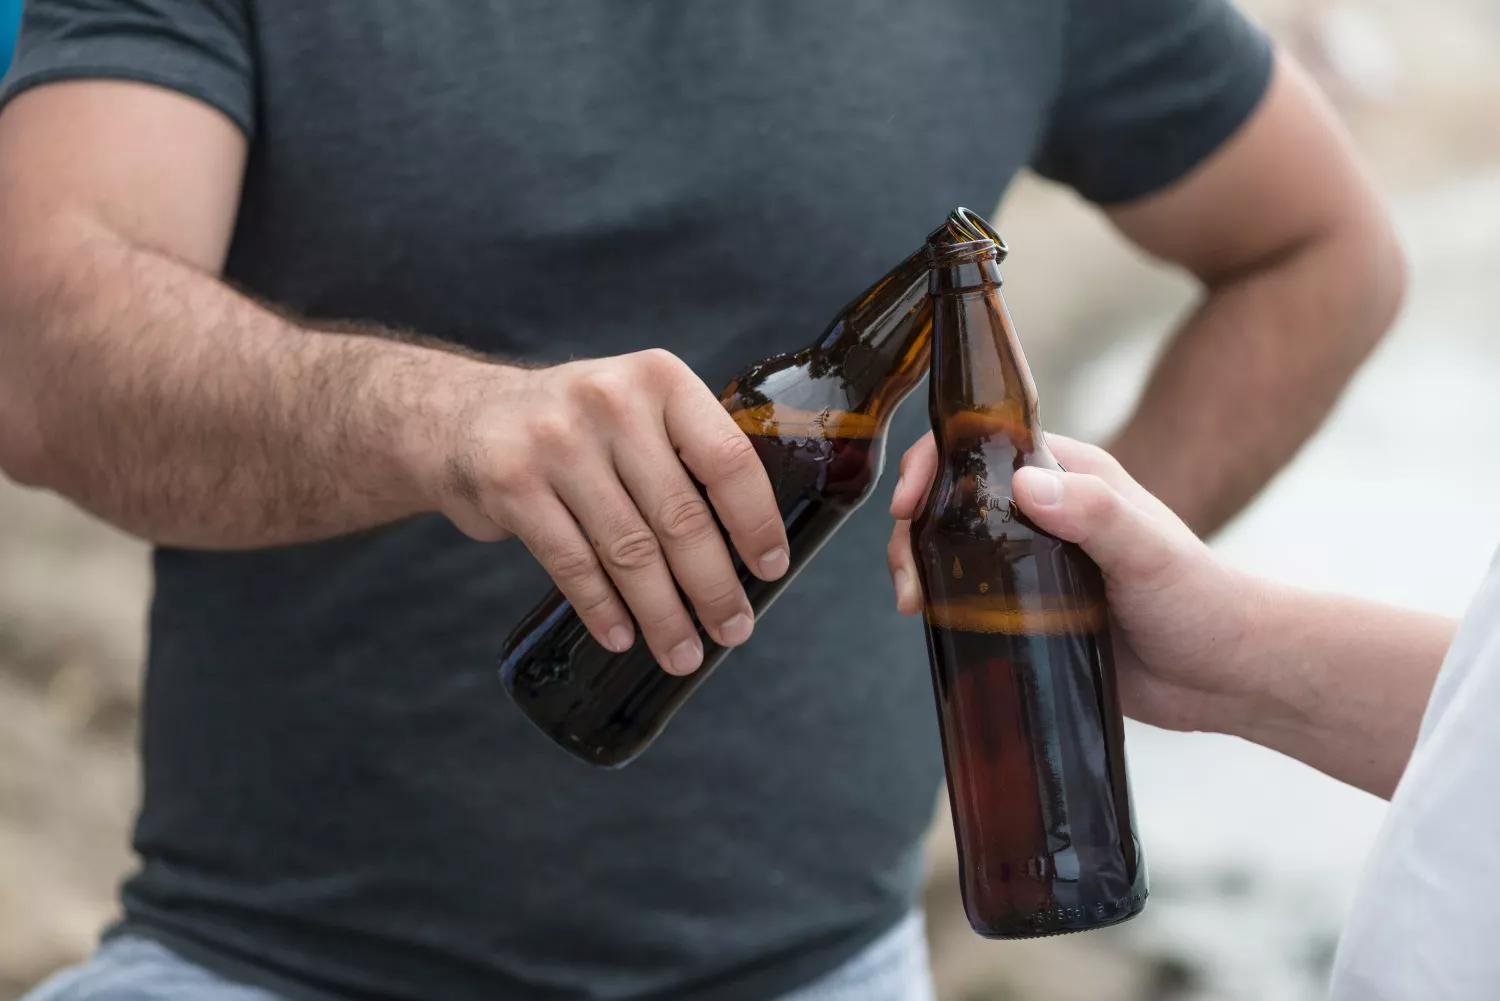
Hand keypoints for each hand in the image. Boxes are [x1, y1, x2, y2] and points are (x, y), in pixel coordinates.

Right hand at [434, 349, 789, 675]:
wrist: (461, 417)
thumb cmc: (575, 428)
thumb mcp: (635, 408)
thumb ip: (686, 452)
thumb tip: (750, 544)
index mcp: (659, 379)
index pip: (727, 458)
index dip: (755, 522)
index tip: (771, 570)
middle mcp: (611, 402)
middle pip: (681, 515)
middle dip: (713, 587)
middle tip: (733, 630)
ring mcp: (557, 442)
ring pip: (629, 550)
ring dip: (662, 614)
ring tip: (683, 651)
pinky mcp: (513, 485)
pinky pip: (573, 564)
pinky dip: (603, 610)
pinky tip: (623, 636)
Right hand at [887, 431, 1264, 733]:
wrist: (1226, 676)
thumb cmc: (1202, 600)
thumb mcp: (1149, 550)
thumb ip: (1094, 512)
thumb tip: (1023, 484)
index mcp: (1069, 477)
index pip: (981, 444)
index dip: (932, 463)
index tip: (907, 502)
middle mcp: (1045, 512)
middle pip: (953, 498)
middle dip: (914, 527)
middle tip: (908, 576)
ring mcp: (1033, 562)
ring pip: (954, 547)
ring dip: (920, 566)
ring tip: (914, 604)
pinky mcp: (1030, 611)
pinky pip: (971, 598)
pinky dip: (942, 604)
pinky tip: (932, 624)